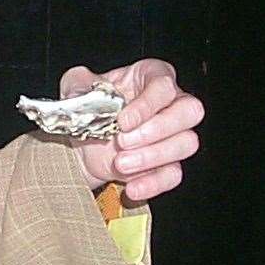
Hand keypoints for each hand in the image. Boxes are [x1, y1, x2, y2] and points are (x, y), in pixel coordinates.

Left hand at [60, 60, 202, 201]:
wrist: (80, 145)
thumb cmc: (87, 109)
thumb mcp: (76, 86)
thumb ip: (79, 81)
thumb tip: (85, 85)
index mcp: (151, 77)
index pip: (164, 85)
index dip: (147, 104)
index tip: (122, 121)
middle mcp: (170, 103)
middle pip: (189, 111)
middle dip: (155, 130)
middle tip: (123, 141)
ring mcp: (173, 135)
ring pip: (186, 143)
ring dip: (152, 157)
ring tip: (120, 163)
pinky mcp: (168, 163)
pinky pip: (173, 174)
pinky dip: (153, 183)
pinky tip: (131, 187)